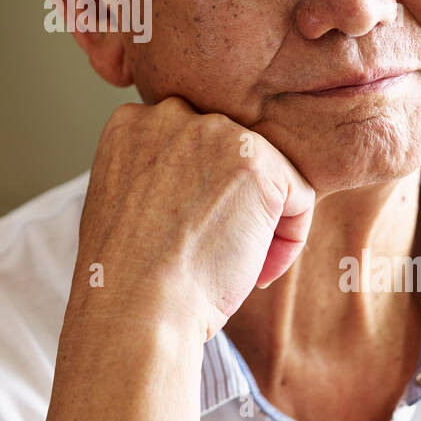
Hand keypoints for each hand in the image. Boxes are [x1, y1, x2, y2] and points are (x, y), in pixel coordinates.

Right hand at [75, 95, 315, 342]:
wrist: (133, 306)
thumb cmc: (125, 275)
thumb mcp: (122, 201)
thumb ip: (155, 172)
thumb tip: (197, 180)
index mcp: (132, 122)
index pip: (189, 145)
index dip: (196, 195)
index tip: (189, 235)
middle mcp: (171, 113)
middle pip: (229, 153)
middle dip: (232, 202)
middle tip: (216, 254)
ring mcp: (215, 132)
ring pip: (267, 172)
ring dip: (262, 221)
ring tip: (236, 267)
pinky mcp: (257, 162)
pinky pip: (299, 194)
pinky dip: (289, 238)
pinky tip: (257, 271)